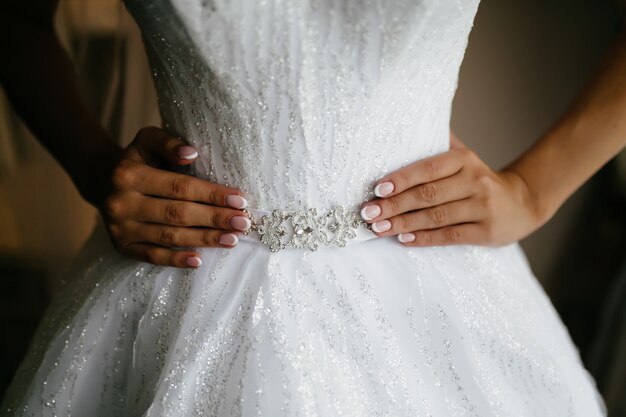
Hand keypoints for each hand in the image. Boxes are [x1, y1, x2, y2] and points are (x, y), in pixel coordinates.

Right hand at [94, 127, 249, 267]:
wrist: (101, 180)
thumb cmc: (138, 159)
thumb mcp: (148, 141)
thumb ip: (168, 143)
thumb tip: (191, 153)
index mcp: (129, 175)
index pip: (179, 187)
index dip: (211, 194)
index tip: (240, 199)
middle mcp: (121, 203)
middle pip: (177, 214)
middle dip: (214, 218)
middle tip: (243, 222)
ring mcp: (121, 228)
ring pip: (169, 236)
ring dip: (204, 239)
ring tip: (232, 239)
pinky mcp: (122, 247)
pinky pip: (153, 257)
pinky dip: (176, 260)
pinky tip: (199, 260)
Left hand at [359, 141, 542, 246]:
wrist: (522, 203)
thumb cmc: (479, 180)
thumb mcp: (465, 157)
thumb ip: (439, 144)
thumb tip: (406, 126)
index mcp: (464, 160)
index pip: (427, 168)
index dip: (401, 179)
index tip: (377, 189)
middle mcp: (475, 181)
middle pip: (427, 195)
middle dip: (394, 205)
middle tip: (368, 213)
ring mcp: (483, 207)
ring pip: (435, 217)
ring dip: (403, 224)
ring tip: (379, 228)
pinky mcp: (487, 231)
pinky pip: (450, 236)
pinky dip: (424, 238)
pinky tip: (404, 239)